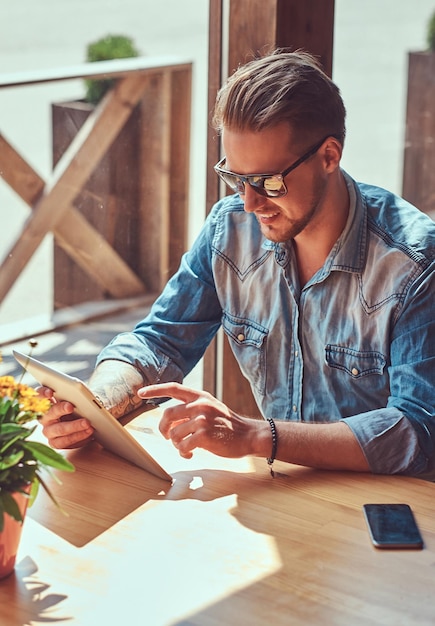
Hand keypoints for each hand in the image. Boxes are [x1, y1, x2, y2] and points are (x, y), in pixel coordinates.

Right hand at [37, 386, 93, 448]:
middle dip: (60, 409)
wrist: (85, 425)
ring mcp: (49, 431)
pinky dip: (78, 436)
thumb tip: (77, 393)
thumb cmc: (78, 408)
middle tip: (71, 406)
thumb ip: (72, 395)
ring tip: (87, 423)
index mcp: (46, 403)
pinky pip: (65, 441)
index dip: (42, 393)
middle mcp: (45, 417)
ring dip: (74, 426)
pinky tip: (88, 432)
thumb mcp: (76, 400)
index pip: (39, 395)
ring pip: (59, 429)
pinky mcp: (56, 443)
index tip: (50, 392)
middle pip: (49, 413)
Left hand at [138, 382, 266, 458]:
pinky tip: (191, 453)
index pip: (173, 387)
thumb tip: (169, 424)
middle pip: (167, 415)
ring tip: (187, 448)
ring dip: (177, 445)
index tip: (140, 392)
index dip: (155, 389)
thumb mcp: (211, 408)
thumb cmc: (227, 425)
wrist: (248, 435)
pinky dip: (183, 452)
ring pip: (174, 434)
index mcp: (200, 396)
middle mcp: (200, 405)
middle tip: (167, 437)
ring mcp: (202, 420)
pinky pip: (182, 446)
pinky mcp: (204, 436)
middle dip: (163, 429)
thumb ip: (191, 410)